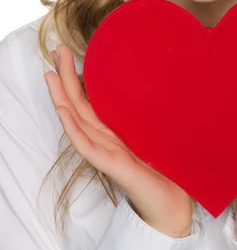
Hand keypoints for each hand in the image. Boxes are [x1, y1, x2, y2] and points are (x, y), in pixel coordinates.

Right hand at [44, 44, 194, 237]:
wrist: (174, 200)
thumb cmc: (167, 166)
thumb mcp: (156, 129)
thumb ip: (150, 110)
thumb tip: (159, 78)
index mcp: (113, 130)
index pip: (88, 99)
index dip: (76, 77)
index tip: (67, 52)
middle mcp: (105, 138)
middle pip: (78, 104)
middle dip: (65, 77)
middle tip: (56, 50)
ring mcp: (105, 152)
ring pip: (76, 121)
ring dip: (62, 97)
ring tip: (50, 76)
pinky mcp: (110, 165)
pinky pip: (87, 146)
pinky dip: (73, 128)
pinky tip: (64, 111)